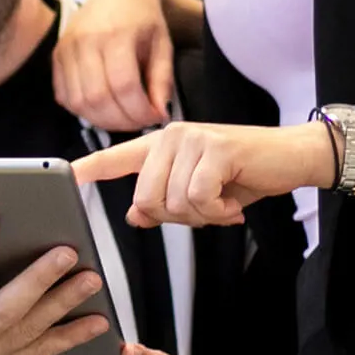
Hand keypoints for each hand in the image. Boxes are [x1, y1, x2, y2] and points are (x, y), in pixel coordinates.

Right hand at [51, 0, 174, 129]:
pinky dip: (84, 111)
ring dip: (103, 120)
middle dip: (122, 121)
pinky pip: (64, 97)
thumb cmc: (145, 22)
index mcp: (117, 34)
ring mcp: (66, 48)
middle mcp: (86, 40)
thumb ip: (162, 79)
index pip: (124, 85)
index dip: (140, 111)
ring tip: (123, 118)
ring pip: (79, 102)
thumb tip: (160, 114)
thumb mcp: (163, 45)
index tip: (155, 117)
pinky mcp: (56, 56)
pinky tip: (104, 108)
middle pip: (98, 97)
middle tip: (140, 122)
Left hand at [73, 120, 330, 225]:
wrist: (293, 156)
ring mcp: (191, 138)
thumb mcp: (201, 192)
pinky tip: (233, 205)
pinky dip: (217, 212)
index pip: (115, 157)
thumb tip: (134, 215)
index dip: (88, 170)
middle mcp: (170, 135)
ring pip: (174, 202)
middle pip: (146, 199)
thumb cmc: (245, 174)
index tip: (62, 178)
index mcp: (161, 145)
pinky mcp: (215, 147)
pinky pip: (198, 198)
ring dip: (203, 217)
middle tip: (208, 211)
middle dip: (178, 218)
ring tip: (224, 204)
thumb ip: (165, 201)